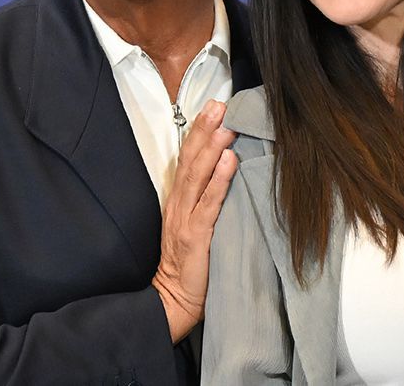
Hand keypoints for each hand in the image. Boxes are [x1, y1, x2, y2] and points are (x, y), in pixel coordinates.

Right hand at [151, 99, 238, 342]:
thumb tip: (228, 171)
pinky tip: (230, 162)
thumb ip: (207, 200)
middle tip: (218, 103)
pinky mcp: (196, 237)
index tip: (212, 107)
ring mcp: (185, 220)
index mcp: (178, 201)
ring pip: (197, 176)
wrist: (173, 299)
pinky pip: (208, 204)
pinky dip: (219, 181)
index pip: (187, 159)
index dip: (198, 132)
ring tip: (225, 124)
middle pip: (190, 160)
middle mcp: (178, 205)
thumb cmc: (191, 264)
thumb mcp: (197, 225)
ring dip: (212, 148)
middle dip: (204, 130)